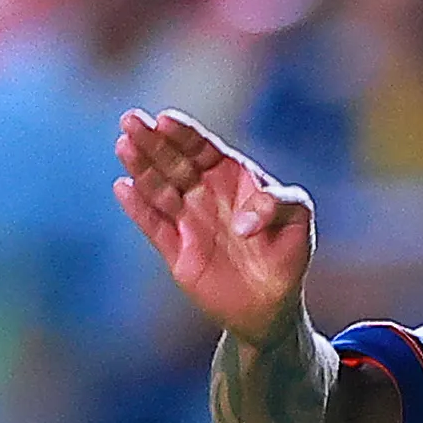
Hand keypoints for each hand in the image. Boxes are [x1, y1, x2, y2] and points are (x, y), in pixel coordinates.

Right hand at [115, 109, 316, 346]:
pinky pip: (154, 226)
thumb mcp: (299, 220)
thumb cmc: (287, 253)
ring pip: (159, 188)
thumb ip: (282, 203)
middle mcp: (204, 193)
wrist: (273, 304)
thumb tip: (245, 222)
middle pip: (174, 161)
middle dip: (152, 141)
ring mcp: (188, 220)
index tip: (165, 119)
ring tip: (124, 146)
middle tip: (130, 120)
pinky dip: (139, 209)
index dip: (184, 133)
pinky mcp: (177, 250)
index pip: (203, 148)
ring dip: (141, 168)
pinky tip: (123, 188)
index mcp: (231, 176)